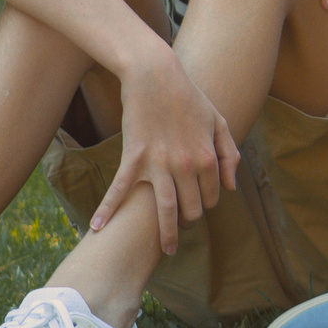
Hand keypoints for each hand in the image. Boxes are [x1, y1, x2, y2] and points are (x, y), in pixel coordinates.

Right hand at [93, 51, 239, 255]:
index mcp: (208, 157)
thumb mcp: (219, 122)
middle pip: (190, 208)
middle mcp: (186, 165)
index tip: (200, 206)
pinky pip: (120, 190)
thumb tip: (230, 187)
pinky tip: (97, 229)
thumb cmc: (190, 98)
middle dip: (189, 221)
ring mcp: (158, 164)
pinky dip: (107, 210)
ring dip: (166, 234)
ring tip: (166, 250)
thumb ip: (230, 155)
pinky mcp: (133, 158)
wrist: (156, 77)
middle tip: (183, 227)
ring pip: (164, 209)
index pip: (212, 197)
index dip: (207, 204)